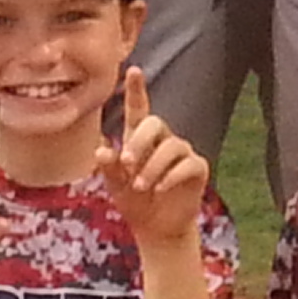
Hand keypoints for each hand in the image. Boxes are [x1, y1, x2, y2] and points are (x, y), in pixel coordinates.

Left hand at [95, 67, 209, 245]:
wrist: (156, 228)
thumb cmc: (134, 201)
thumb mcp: (115, 185)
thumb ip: (110, 167)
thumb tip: (101, 150)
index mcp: (139, 139)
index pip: (138, 109)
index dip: (136, 89)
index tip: (133, 70)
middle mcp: (162, 140)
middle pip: (154, 122)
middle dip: (138, 142)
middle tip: (127, 164)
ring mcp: (182, 153)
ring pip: (170, 146)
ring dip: (152, 167)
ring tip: (141, 187)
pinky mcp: (197, 168)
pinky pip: (187, 164)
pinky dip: (170, 177)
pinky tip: (160, 190)